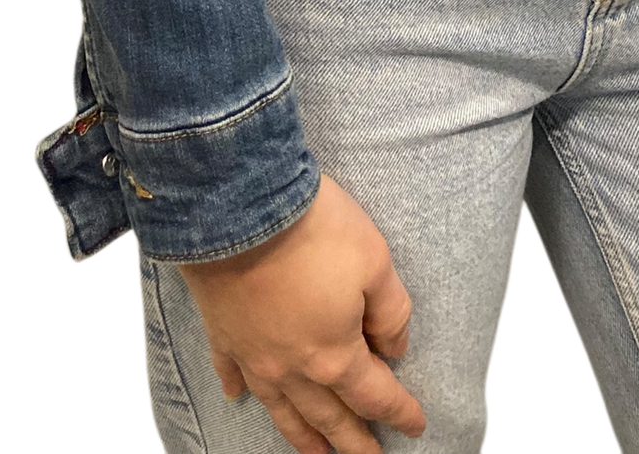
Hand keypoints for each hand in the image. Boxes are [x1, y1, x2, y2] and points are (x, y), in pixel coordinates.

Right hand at [178, 172, 426, 453]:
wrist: (238, 208)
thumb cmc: (315, 230)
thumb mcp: (376, 260)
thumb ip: (391, 311)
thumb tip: (394, 348)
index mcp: (335, 355)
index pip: (374, 394)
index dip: (399, 411)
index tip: (416, 425)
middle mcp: (293, 369)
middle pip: (329, 416)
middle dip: (353, 441)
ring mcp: (253, 356)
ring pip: (282, 409)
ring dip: (302, 435)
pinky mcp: (223, 333)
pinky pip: (232, 372)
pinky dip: (239, 389)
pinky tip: (239, 398)